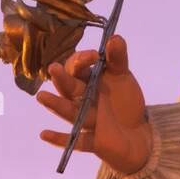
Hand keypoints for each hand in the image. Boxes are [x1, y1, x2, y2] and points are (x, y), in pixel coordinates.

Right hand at [36, 34, 149, 175]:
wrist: (137, 132)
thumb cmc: (124, 101)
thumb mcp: (122, 76)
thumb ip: (117, 58)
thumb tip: (114, 37)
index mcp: (86, 80)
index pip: (77, 67)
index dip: (82, 60)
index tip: (94, 55)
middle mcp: (81, 99)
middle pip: (69, 88)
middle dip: (62, 78)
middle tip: (55, 68)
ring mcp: (85, 120)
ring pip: (69, 111)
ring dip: (56, 105)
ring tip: (42, 96)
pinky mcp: (92, 141)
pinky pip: (76, 141)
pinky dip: (59, 139)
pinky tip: (44, 134)